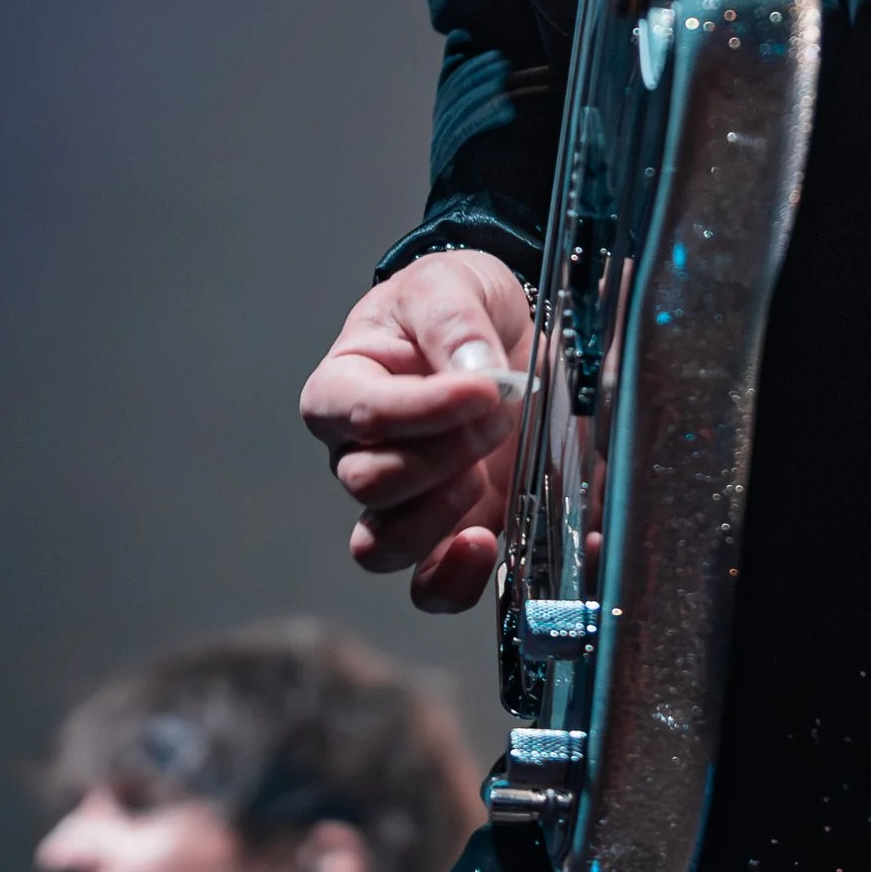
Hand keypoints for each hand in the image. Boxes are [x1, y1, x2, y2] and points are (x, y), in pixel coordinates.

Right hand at [301, 250, 533, 614]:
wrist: (501, 330)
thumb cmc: (454, 303)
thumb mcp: (452, 284)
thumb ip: (455, 321)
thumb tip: (476, 375)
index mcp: (345, 386)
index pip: (353, 413)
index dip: (418, 411)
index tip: (483, 389)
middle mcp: (362, 453)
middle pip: (369, 484)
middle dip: (442, 455)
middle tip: (500, 414)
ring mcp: (406, 502)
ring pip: (386, 547)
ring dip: (443, 520)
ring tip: (487, 477)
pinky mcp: (456, 532)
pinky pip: (440, 587)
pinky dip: (477, 580)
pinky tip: (525, 549)